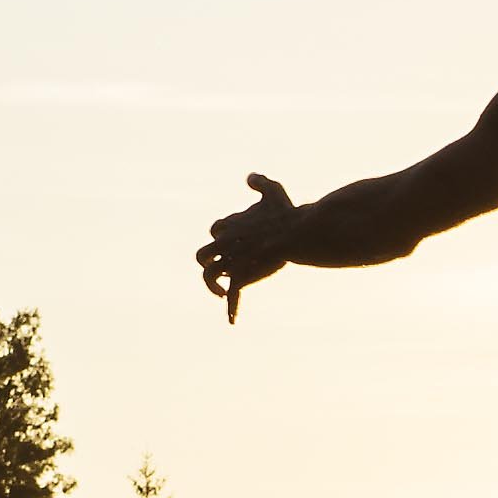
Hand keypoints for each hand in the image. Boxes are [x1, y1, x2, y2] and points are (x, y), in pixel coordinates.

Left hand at [196, 174, 300, 320]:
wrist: (294, 233)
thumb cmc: (285, 213)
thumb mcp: (273, 191)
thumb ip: (260, 183)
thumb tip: (250, 177)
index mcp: (230, 225)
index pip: (217, 230)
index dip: (223, 237)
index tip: (234, 243)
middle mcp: (226, 243)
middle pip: (204, 253)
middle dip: (209, 261)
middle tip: (220, 269)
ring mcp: (232, 260)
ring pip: (210, 273)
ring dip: (212, 285)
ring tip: (221, 293)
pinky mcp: (242, 275)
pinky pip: (232, 294)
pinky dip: (231, 308)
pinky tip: (232, 320)